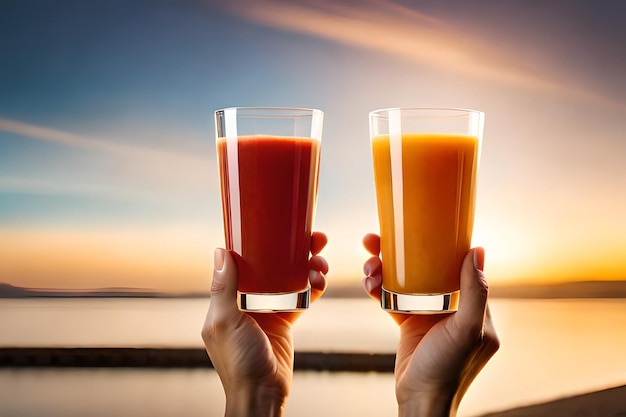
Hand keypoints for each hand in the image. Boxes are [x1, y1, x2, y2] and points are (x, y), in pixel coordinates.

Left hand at [201, 232, 328, 416]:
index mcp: (227, 299)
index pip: (244, 261)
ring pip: (289, 278)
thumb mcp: (225, 322)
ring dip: (307, 267)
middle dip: (294, 250)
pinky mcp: (284, 321)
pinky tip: (321, 280)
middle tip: (315, 239)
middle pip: (272, 265)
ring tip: (321, 265)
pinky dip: (312, 288)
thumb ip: (223, 288)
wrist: (262, 394)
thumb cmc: (238, 362)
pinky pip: (300, 298)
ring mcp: (266, 310)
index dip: (262, 243)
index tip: (280, 228)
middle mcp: (245, 301)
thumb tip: (220, 251)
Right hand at [362, 234, 498, 416]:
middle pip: (426, 270)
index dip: (438, 247)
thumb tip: (476, 251)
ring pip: (406, 281)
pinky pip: (394, 298)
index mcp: (474, 309)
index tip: (419, 230)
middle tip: (376, 241)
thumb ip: (474, 292)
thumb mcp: (466, 330)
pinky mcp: (410, 324)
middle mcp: (453, 309)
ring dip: (384, 270)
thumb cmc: (448, 370)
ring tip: (368, 266)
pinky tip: (368, 284)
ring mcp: (431, 316)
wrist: (419, 401)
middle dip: (399, 254)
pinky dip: (380, 289)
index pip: (457, 268)